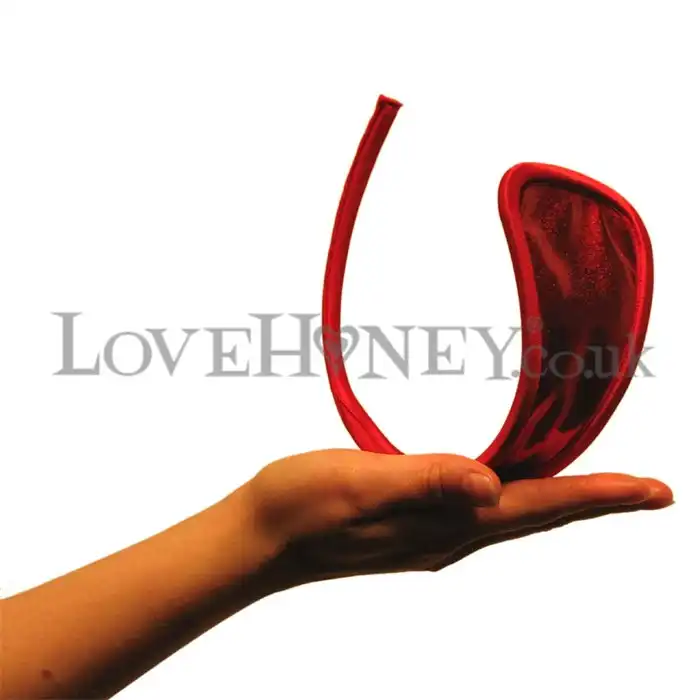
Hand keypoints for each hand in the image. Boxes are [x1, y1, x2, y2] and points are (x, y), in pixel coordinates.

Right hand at [243, 449, 672, 585]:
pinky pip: (484, 510)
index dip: (599, 496)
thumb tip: (489, 486)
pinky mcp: (413, 523)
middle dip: (597, 501)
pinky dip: (518, 495)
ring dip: (562, 501)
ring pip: (516, 515)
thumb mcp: (360, 484)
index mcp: (445, 524)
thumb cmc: (302, 504)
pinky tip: (514, 483)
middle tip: (648, 490)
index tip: (656, 490)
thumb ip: (424, 483)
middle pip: (540, 516)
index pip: (539, 507)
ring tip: (601, 488)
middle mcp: (449, 535)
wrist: (261, 535)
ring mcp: (432, 534)